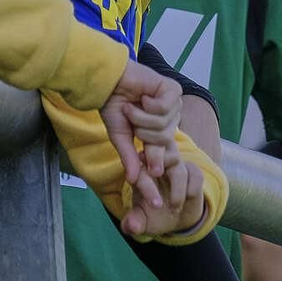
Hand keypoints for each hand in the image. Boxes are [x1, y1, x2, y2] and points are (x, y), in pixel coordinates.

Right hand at [103, 60, 182, 206]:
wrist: (108, 80)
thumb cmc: (112, 105)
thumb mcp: (120, 136)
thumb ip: (129, 157)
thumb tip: (132, 181)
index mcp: (157, 132)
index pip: (162, 157)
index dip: (157, 172)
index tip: (156, 201)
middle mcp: (168, 119)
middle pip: (164, 141)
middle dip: (144, 134)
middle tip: (131, 118)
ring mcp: (173, 105)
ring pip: (164, 126)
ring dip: (142, 117)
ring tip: (133, 105)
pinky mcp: (173, 91)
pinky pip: (165, 109)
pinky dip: (149, 105)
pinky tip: (144, 96)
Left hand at [120, 160, 204, 238]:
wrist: (178, 219)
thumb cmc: (155, 216)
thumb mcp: (143, 223)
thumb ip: (134, 223)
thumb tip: (130, 226)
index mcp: (139, 174)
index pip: (139, 171)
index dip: (146, 185)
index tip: (155, 204)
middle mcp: (156, 165)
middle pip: (156, 154)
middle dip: (158, 163)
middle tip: (162, 184)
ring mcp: (175, 166)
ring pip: (177, 164)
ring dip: (178, 189)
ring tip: (175, 207)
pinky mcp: (192, 171)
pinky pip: (194, 174)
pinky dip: (192, 189)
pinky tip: (188, 199)